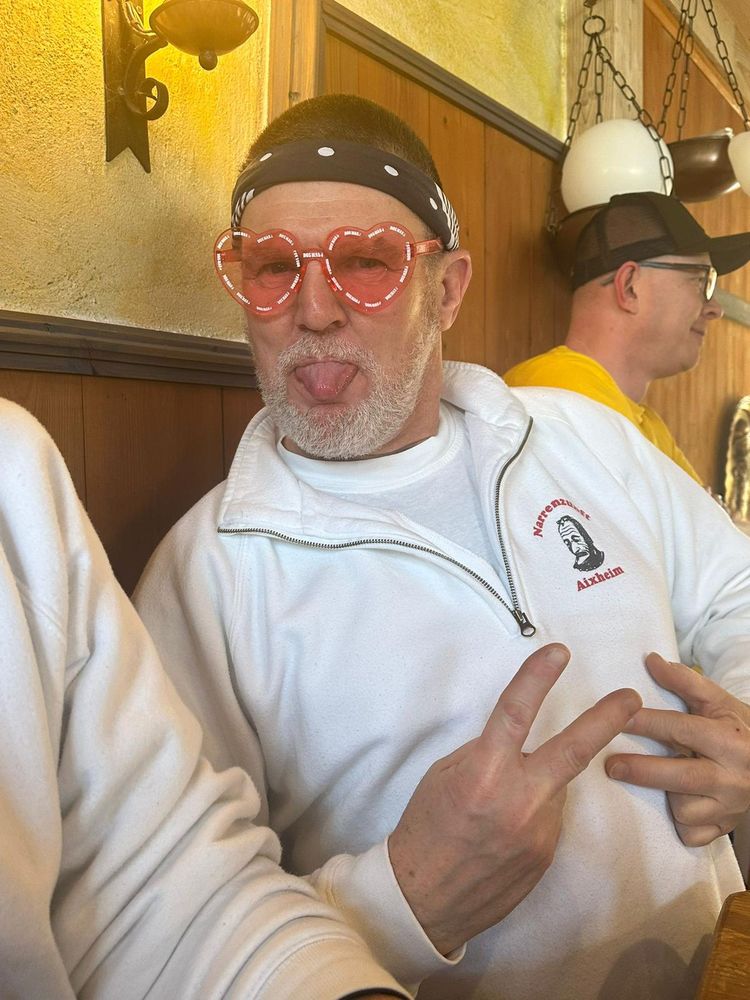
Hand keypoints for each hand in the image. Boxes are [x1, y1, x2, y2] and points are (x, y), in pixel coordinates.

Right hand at [388, 643, 640, 954]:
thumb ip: (485, 755)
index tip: (558, 652)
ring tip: (497, 810)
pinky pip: (548, 819)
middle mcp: (517, 800)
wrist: (424, 899)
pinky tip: (504, 832)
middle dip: (605, 721)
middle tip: (630, 699)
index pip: (515, 714)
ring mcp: (538, 831)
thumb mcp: (444, 776)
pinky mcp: (547, 855)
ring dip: (537, 785)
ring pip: (553, 789)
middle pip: (572, 751)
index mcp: (483, 773)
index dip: (537, 678)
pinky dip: (533, 813)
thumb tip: (516, 744)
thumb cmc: (424, 828)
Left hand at [605, 652, 749, 845]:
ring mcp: (731, 808)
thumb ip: (684, 681)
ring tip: (652, 780)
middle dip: (643, 770)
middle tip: (610, 764)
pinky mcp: (724, 830)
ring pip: (686, 810)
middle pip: (682, 776)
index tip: (616, 718)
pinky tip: (670, 805)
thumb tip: (650, 660)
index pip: (683, 730)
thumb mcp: (718, 701)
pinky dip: (678, 823)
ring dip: (663, 796)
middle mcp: (734, 778)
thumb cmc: (737, 728)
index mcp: (731, 740)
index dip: (647, 723)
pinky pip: (692, 834)